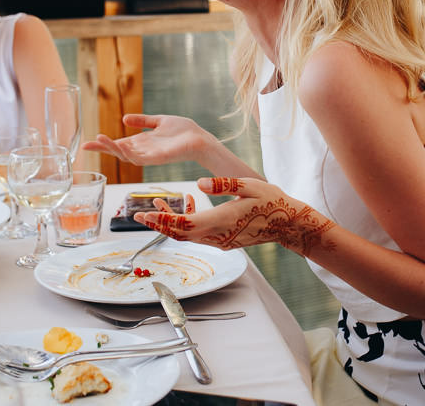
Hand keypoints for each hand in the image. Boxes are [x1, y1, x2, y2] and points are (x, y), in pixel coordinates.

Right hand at [81, 114, 212, 165]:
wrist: (200, 139)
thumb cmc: (183, 131)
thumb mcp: (159, 121)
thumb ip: (143, 121)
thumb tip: (124, 119)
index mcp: (142, 142)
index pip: (118, 144)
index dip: (104, 144)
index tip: (88, 142)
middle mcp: (143, 151)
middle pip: (118, 151)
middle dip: (102, 148)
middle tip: (86, 144)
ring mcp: (149, 156)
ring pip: (126, 155)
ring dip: (112, 149)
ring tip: (99, 140)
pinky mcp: (157, 159)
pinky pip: (139, 158)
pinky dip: (128, 153)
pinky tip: (119, 146)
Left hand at [135, 177, 335, 255]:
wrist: (287, 224)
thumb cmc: (271, 201)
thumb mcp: (249, 185)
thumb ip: (224, 184)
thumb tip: (198, 183)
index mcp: (221, 220)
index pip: (184, 224)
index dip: (163, 219)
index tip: (145, 213)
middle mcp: (217, 235)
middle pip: (179, 233)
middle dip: (158, 223)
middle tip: (137, 213)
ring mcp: (220, 241)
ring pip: (186, 235)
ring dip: (169, 222)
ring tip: (156, 204)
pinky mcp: (223, 240)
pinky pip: (198, 234)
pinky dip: (185, 223)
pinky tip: (187, 203)